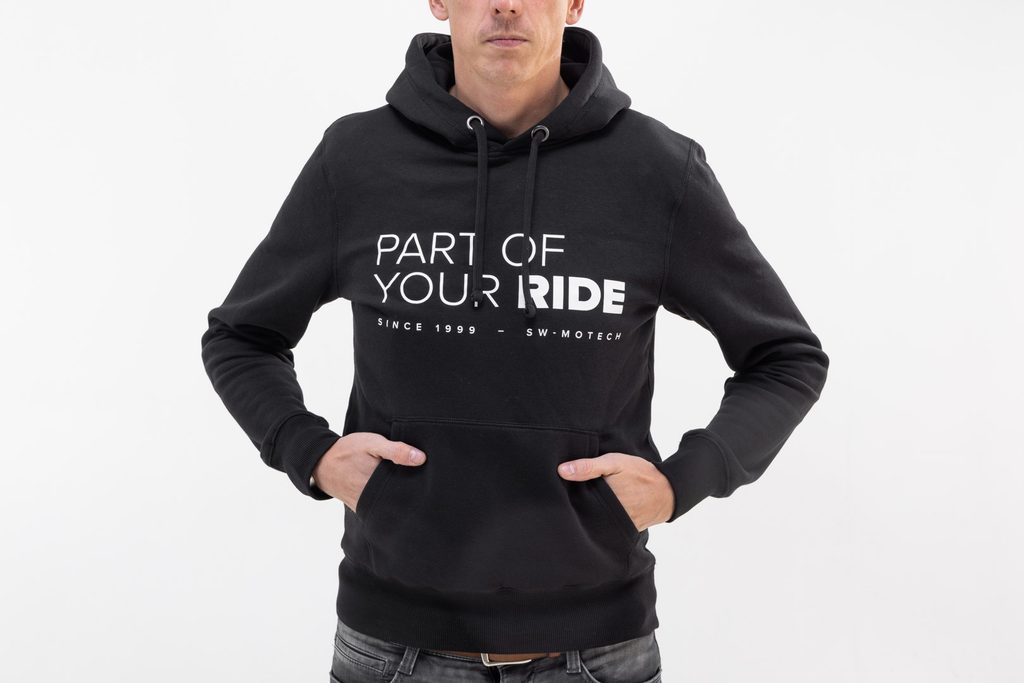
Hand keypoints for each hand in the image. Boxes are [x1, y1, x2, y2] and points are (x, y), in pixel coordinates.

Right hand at [312, 432, 425, 512]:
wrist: (321, 464)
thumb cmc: (347, 451)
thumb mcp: (372, 444)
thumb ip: (396, 451)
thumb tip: (421, 458)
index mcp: (379, 485)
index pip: (407, 491)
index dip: (421, 487)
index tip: (432, 482)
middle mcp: (374, 499)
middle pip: (400, 500)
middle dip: (413, 495)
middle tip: (426, 487)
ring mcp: (367, 506)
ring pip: (391, 506)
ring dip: (400, 499)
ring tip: (414, 491)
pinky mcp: (362, 508)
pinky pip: (380, 507)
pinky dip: (388, 501)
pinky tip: (396, 493)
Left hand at [557, 453, 674, 531]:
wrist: (668, 492)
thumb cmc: (640, 474)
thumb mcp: (615, 463)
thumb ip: (589, 466)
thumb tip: (562, 471)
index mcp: (601, 500)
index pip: (573, 503)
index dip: (563, 499)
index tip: (555, 493)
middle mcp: (605, 516)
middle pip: (581, 515)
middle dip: (573, 509)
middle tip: (564, 501)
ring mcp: (614, 526)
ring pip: (591, 523)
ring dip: (585, 516)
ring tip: (579, 507)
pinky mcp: (622, 532)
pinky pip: (605, 528)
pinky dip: (599, 521)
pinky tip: (595, 513)